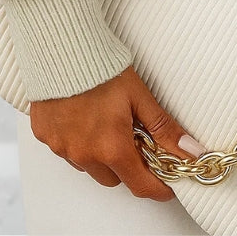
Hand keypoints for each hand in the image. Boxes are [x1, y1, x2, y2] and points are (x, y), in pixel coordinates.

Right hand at [28, 65, 206, 198]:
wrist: (63, 48)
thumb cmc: (101, 68)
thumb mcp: (140, 96)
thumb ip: (164, 128)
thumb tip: (190, 151)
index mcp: (111, 147)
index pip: (140, 185)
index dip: (157, 188)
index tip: (167, 185)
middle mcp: (84, 154)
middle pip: (114, 177)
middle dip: (128, 166)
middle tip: (136, 140)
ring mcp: (62, 147)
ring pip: (88, 166)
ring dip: (101, 155)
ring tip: (107, 123)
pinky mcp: (46, 136)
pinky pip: (66, 150)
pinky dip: (78, 141)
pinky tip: (83, 118)